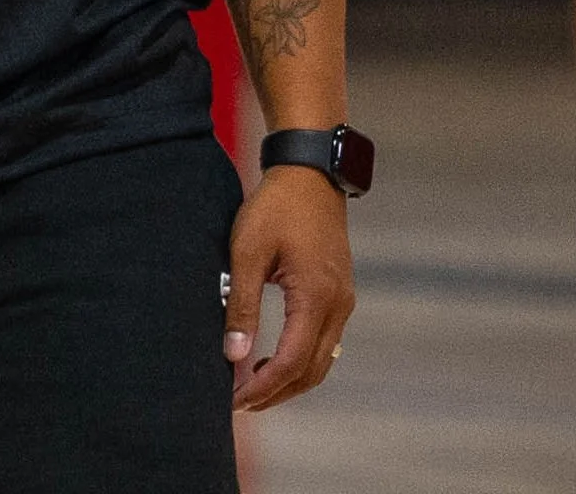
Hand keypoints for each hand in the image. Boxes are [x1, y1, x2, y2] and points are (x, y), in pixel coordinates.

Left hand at [223, 165, 354, 411]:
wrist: (309, 172)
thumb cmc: (275, 206)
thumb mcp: (247, 250)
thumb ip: (241, 304)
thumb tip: (233, 355)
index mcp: (316, 297)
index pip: (291, 362)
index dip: (263, 387)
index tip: (233, 401)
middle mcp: (337, 305)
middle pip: (311, 371)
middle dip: (276, 393)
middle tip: (239, 404)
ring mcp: (343, 300)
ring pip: (321, 360)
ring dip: (289, 379)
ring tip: (252, 387)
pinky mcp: (338, 292)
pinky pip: (324, 340)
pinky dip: (300, 359)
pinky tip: (273, 357)